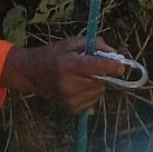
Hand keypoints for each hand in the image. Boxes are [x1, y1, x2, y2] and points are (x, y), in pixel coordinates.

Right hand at [1, 36, 125, 113]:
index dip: (113, 66)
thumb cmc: (53, 54)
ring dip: (97, 82)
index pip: (98, 67)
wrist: (32, 73)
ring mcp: (70, 99)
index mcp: (69, 65)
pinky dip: (92, 92)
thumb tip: (116, 55)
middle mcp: (69, 84)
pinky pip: (93, 100)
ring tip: (82, 75)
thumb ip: (95, 45)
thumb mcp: (71, 43)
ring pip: (99, 91)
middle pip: (101, 79)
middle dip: (102, 71)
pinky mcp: (72, 109)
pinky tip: (79, 85)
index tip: (120, 65)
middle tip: (92, 65)